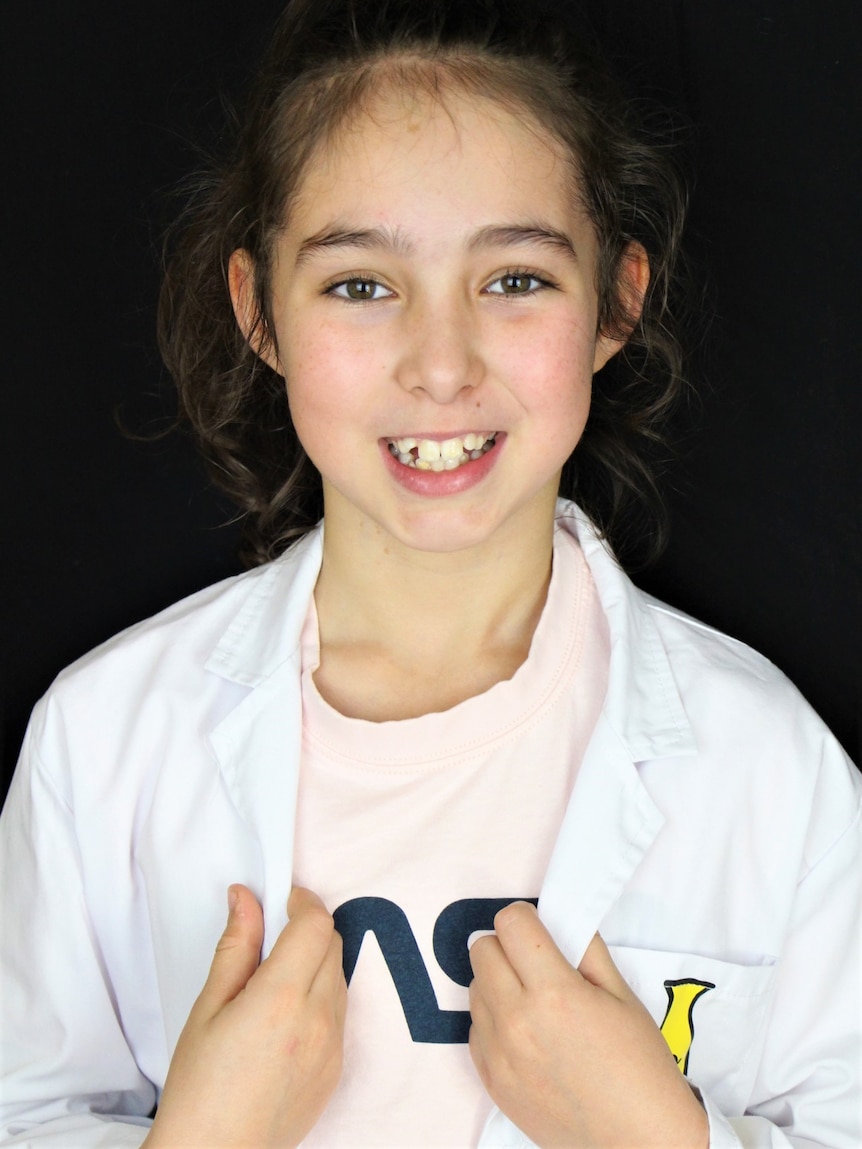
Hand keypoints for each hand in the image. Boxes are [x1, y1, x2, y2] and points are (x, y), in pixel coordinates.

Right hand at [145, 886, 346, 1148]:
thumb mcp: (208, 1008)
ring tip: (274, 982)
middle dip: (307, 928)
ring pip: (339, 975)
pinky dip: (321, 996)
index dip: (301, 902)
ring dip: (316, 962)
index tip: (281, 900)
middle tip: (272, 936)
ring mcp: (334, 1045)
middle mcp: (318, 1018)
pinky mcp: (338, 1067)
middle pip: (332, 944)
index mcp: (281, 998)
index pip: (315, 924)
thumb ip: (236, 947)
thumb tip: (245, 897)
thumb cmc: (200, 1089)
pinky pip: (340, 1011)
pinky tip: (286, 1016)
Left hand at [468, 903, 707, 1148]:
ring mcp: (498, 1054)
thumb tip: (558, 918)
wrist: (638, 1140)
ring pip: (475, 988)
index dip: (527, 919)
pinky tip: (526, 1035)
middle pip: (481, 950)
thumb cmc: (640, 1065)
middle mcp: (516, 1020)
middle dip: (508, 947)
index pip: (509, 923)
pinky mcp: (491, 1081)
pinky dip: (494, 1022)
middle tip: (536, 965)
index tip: (540, 931)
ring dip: (498, 984)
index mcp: (554, 993)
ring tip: (533, 1003)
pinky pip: (475, 1028)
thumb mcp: (622, 995)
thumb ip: (585, 949)